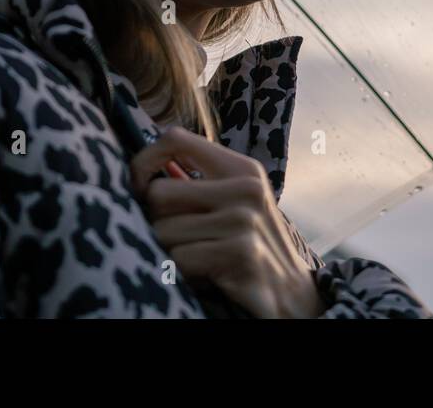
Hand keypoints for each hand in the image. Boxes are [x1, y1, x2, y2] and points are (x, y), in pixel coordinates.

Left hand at [129, 126, 323, 317]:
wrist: (292, 294)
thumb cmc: (251, 246)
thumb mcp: (234, 203)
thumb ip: (196, 183)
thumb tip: (143, 170)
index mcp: (241, 168)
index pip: (175, 139)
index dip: (144, 161)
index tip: (140, 188)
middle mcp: (245, 188)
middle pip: (158, 192)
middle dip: (157, 221)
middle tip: (179, 236)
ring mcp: (244, 219)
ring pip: (162, 231)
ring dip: (170, 251)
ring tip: (198, 255)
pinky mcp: (239, 252)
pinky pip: (178, 258)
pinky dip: (182, 271)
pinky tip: (205, 273)